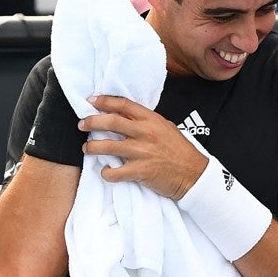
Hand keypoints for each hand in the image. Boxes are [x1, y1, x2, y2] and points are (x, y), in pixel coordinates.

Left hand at [78, 95, 207, 199]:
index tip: (92, 101)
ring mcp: (142, 152)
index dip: (104, 101)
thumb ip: (147, 122)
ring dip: (92, 147)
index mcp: (152, 120)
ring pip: (107, 146)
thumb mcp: (166, 128)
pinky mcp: (140, 171)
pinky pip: (114, 172)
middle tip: (82, 124)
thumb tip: (125, 116)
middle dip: (91, 122)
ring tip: (87, 148)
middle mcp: (145, 133)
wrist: (194, 175)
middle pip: (111, 122)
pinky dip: (106, 173)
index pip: (123, 105)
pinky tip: (106, 171)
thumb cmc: (181, 152)